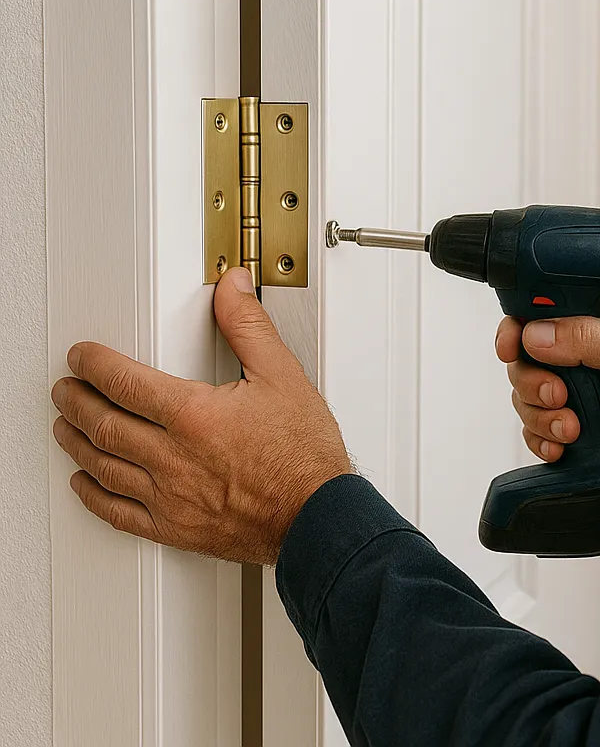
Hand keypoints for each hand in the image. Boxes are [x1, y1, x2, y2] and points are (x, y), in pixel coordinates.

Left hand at [50, 268, 351, 564]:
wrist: (318, 516)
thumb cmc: (305, 455)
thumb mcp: (283, 375)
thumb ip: (248, 326)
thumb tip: (231, 288)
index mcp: (194, 415)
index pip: (125, 382)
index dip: (94, 365)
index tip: (81, 356)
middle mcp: (173, 457)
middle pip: (104, 424)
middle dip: (77, 401)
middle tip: (65, 388)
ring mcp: (170, 496)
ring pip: (104, 466)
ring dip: (77, 442)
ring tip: (65, 426)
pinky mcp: (176, 528)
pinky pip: (118, 513)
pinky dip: (93, 495)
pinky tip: (86, 483)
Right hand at [496, 311, 599, 513]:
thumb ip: (588, 337)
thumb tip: (535, 334)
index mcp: (588, 320)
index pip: (536, 313)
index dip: (515, 330)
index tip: (510, 348)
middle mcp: (570, 351)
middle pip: (520, 359)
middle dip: (531, 382)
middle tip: (559, 396)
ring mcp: (564, 388)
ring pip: (522, 397)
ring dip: (540, 416)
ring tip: (573, 429)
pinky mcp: (559, 422)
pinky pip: (529, 430)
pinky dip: (541, 440)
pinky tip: (563, 445)